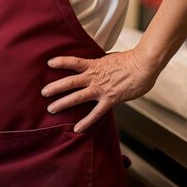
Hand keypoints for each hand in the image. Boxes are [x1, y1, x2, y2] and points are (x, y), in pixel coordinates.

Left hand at [41, 49, 156, 132]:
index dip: (61, 61)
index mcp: (95, 64)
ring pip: (77, 96)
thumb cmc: (131, 60)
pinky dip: (86, 121)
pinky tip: (77, 129)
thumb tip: (99, 62)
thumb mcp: (112, 58)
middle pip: (70, 81)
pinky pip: (96, 113)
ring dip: (63, 102)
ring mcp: (101, 88)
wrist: (144, 65)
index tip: (49, 62)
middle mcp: (94, 76)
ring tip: (51, 108)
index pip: (74, 61)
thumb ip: (102, 63)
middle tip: (43, 92)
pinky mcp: (110, 99)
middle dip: (55, 87)